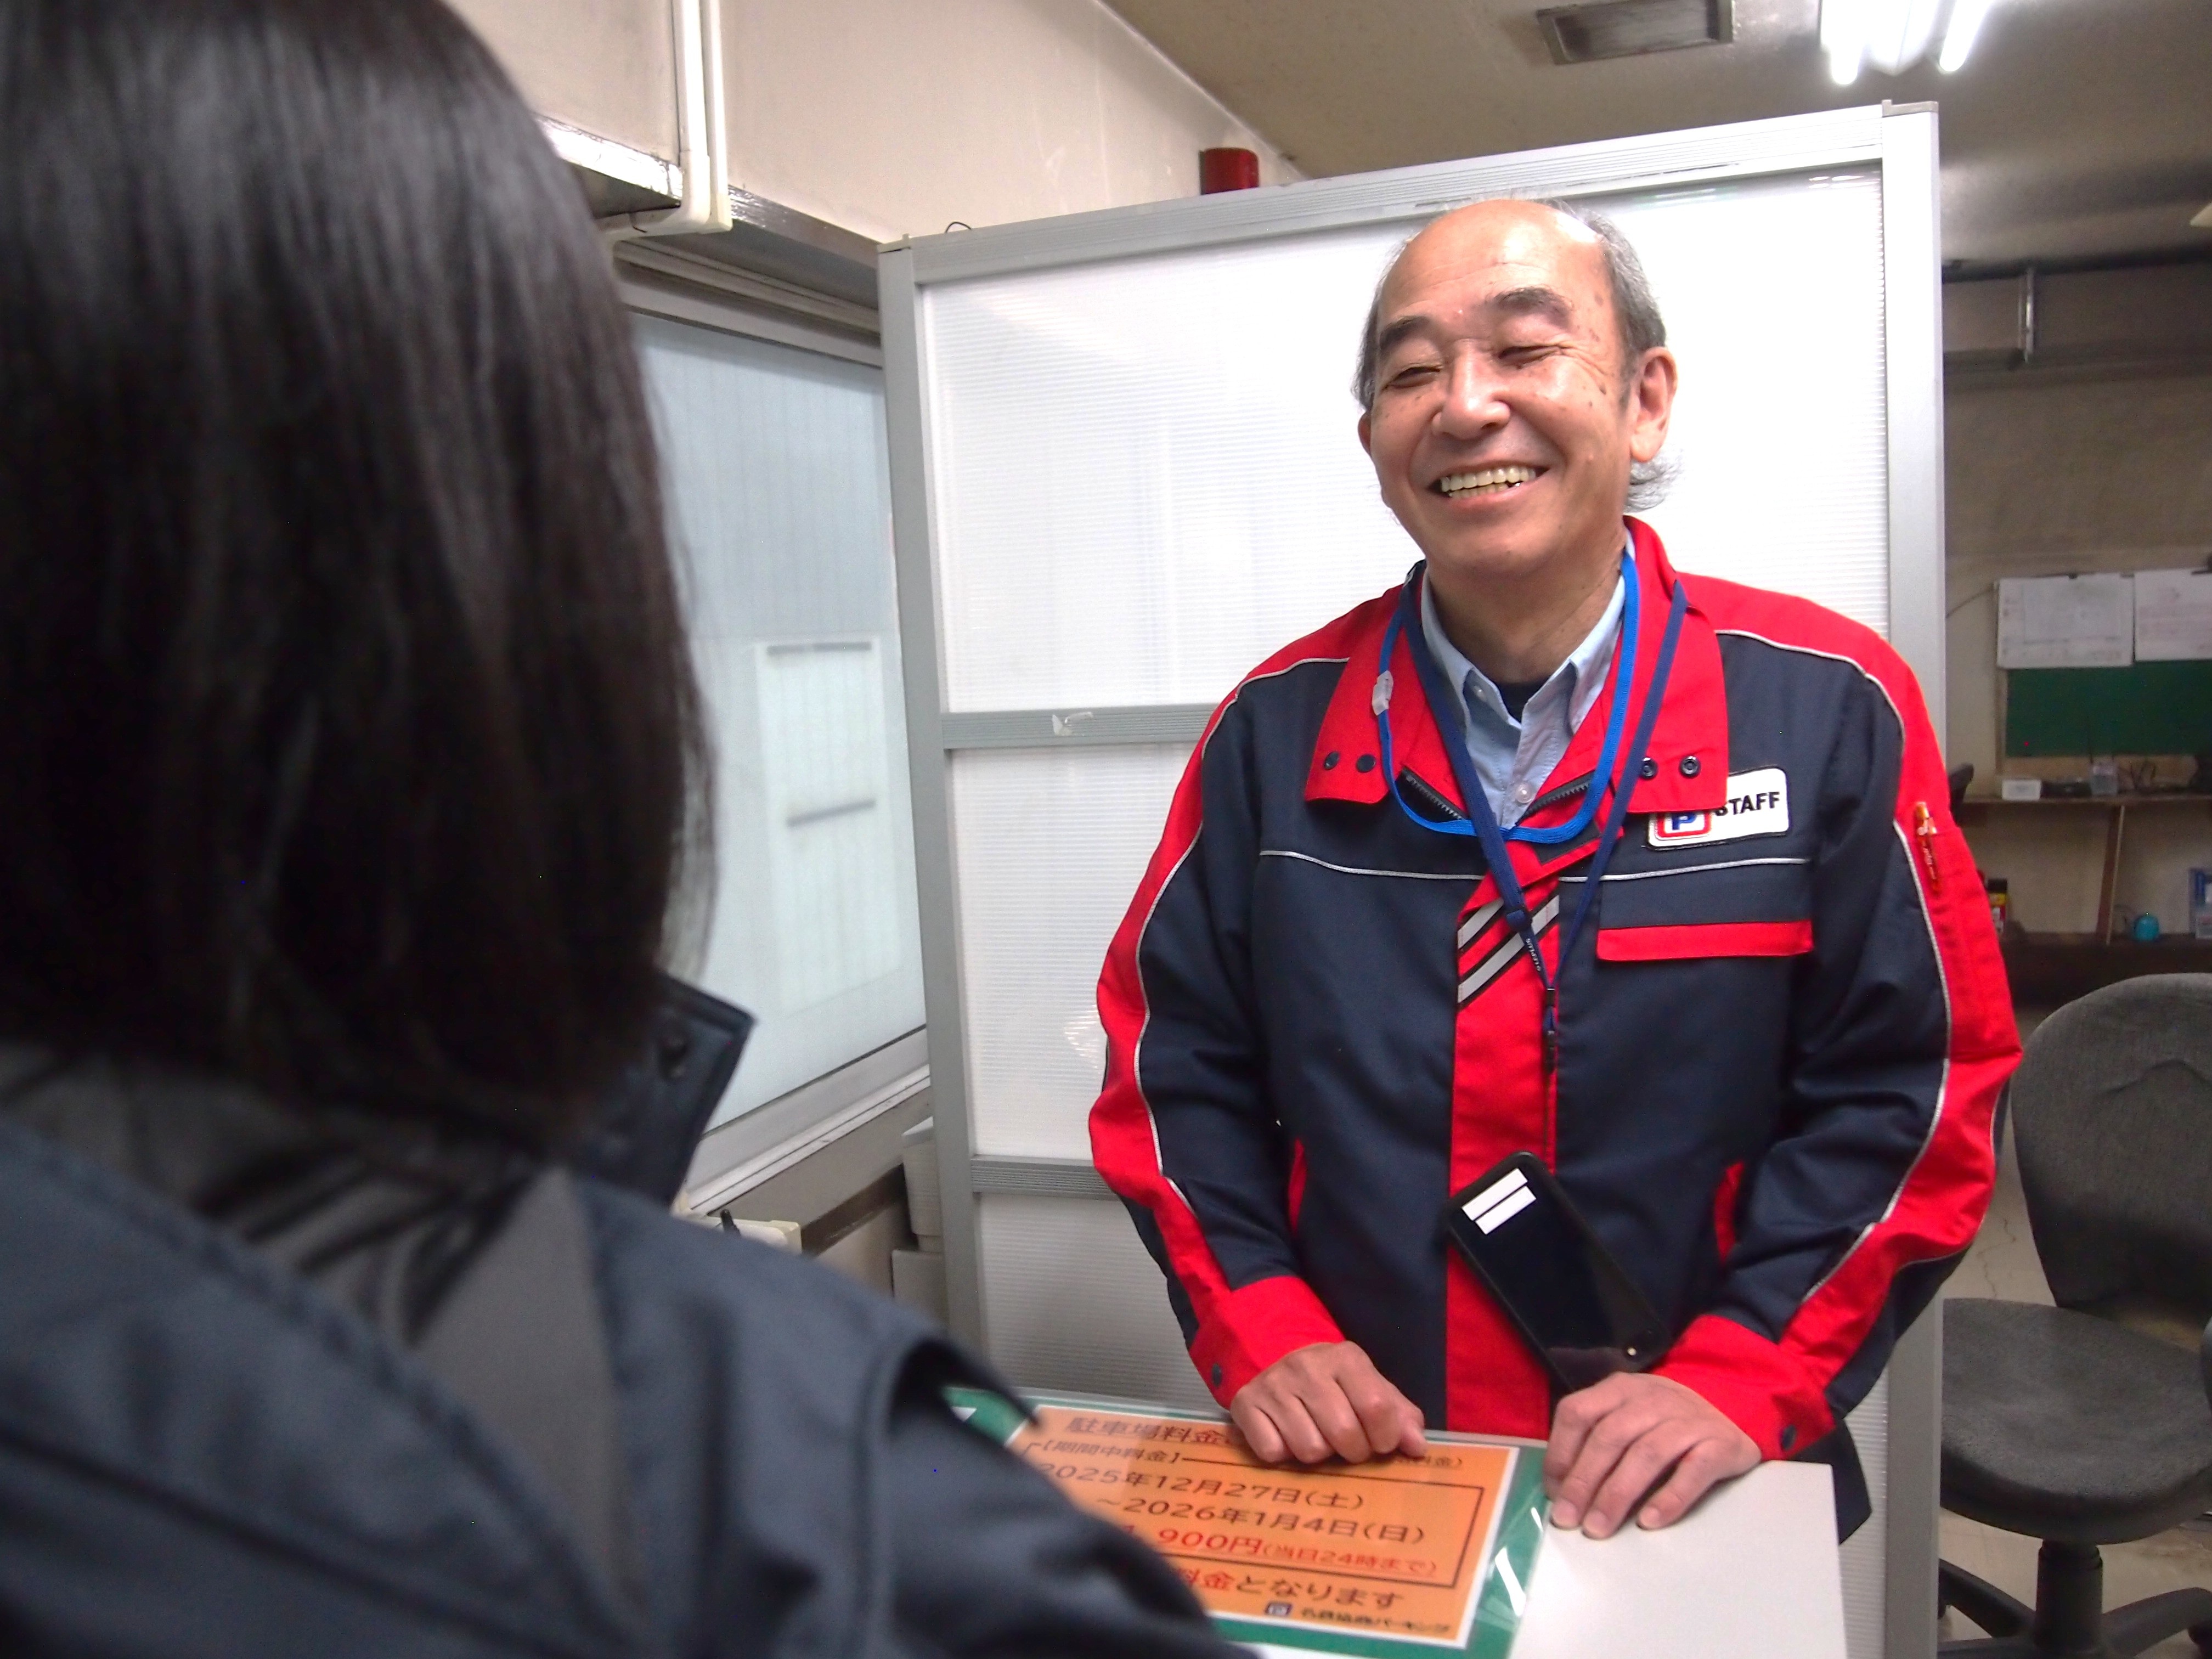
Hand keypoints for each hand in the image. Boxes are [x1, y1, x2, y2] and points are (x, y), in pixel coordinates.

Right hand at [1230, 1342, 1428, 1463]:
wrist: (1275, 1355)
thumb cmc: (1335, 1382)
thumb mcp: (1371, 1387)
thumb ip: (1400, 1415)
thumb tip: (1418, 1448)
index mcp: (1346, 1358)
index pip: (1377, 1408)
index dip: (1385, 1438)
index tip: (1380, 1442)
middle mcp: (1307, 1367)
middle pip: (1344, 1435)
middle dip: (1353, 1452)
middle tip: (1349, 1445)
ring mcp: (1274, 1386)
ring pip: (1309, 1450)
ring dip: (1318, 1454)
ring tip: (1317, 1436)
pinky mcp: (1246, 1404)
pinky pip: (1273, 1453)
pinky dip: (1283, 1453)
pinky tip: (1286, 1435)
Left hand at [1543, 1372, 1758, 1537]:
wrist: (1731, 1423)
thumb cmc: (1665, 1428)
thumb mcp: (1627, 1420)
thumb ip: (1595, 1443)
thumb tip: (1561, 1491)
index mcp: (1620, 1389)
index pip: (1578, 1412)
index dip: (1561, 1453)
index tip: (1554, 1493)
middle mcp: (1653, 1397)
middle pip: (1610, 1436)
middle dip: (1584, 1481)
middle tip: (1569, 1520)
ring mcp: (1690, 1418)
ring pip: (1647, 1453)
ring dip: (1618, 1494)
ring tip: (1599, 1527)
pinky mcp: (1722, 1444)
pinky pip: (1693, 1470)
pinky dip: (1669, 1497)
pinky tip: (1649, 1521)